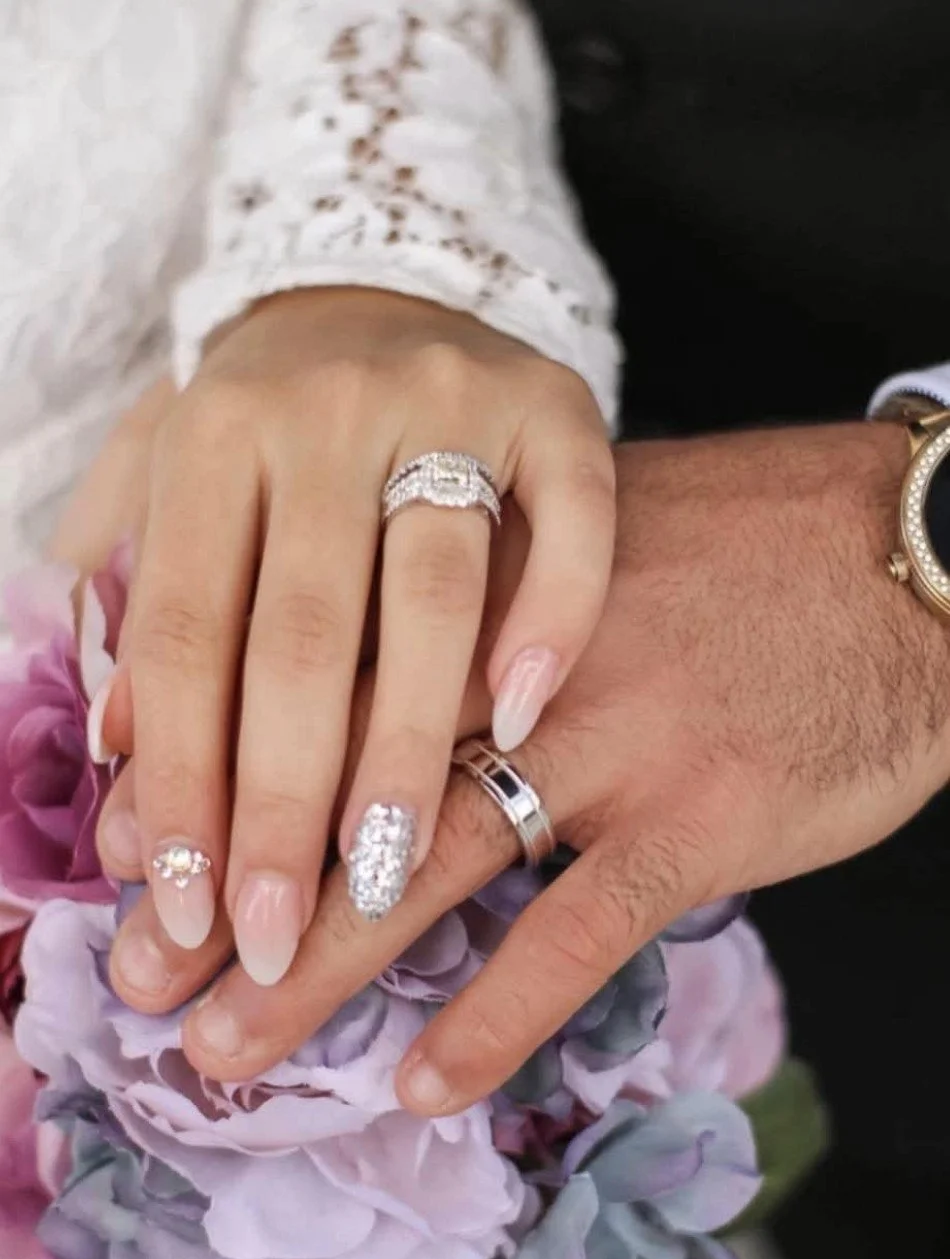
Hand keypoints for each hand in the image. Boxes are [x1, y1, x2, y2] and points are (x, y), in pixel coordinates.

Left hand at [95, 287, 612, 986]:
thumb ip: (146, 608)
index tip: (186, 909)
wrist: (393, 278)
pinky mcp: (559, 402)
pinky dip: (548, 617)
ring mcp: (451, 397)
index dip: (182, 780)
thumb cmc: (276, 428)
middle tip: (271, 944)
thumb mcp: (179, 487)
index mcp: (212, 435)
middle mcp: (326, 410)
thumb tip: (124, 762)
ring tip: (379, 879)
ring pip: (431, 596)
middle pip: (301, 633)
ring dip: (405, 749)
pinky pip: (569, 520)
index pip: (189, 634)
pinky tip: (524, 718)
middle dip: (283, 805)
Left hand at [165, 421, 949, 1106]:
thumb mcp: (587, 530)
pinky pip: (576, 932)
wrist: (911, 557)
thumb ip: (476, 598)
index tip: (133, 850)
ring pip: (430, 865)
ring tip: (229, 1049)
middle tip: (141, 978)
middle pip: (341, 785)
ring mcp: (610, 742)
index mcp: (481, 580)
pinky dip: (496, 1011)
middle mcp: (520, 660)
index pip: (313, 682)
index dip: (213, 774)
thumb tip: (380, 671)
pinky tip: (425, 1080)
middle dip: (233, 890)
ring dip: (321, 966)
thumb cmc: (747, 546)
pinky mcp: (696, 817)